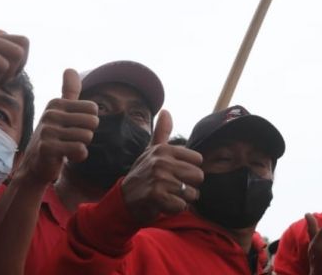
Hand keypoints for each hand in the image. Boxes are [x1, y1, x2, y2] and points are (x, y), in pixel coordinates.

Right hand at [14, 69, 98, 185]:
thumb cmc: (53, 137)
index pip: (94, 109)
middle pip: (93, 122)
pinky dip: (78, 156)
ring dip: (82, 146)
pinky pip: (80, 150)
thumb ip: (68, 92)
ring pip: (87, 136)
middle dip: (87, 134)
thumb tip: (70, 68)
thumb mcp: (60, 112)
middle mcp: (50, 114)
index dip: (89, 122)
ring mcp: (47, 130)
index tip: (73, 127)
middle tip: (70, 139)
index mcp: (56, 103)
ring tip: (66, 147)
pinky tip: (65, 156)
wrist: (35, 166)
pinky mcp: (47, 148)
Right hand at [120, 110, 203, 224]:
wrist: (123, 200)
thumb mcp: (151, 152)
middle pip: (198, 176)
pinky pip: (181, 205)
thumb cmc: (142, 175)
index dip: (189, 170)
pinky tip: (163, 204)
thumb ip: (162, 133)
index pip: (198, 160)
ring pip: (192, 193)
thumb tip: (166, 111)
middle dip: (189, 186)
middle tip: (172, 187)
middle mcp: (162, 161)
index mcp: (164, 149)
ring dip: (182, 199)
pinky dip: (174, 209)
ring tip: (167, 195)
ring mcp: (159, 178)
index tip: (175, 173)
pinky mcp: (157, 196)